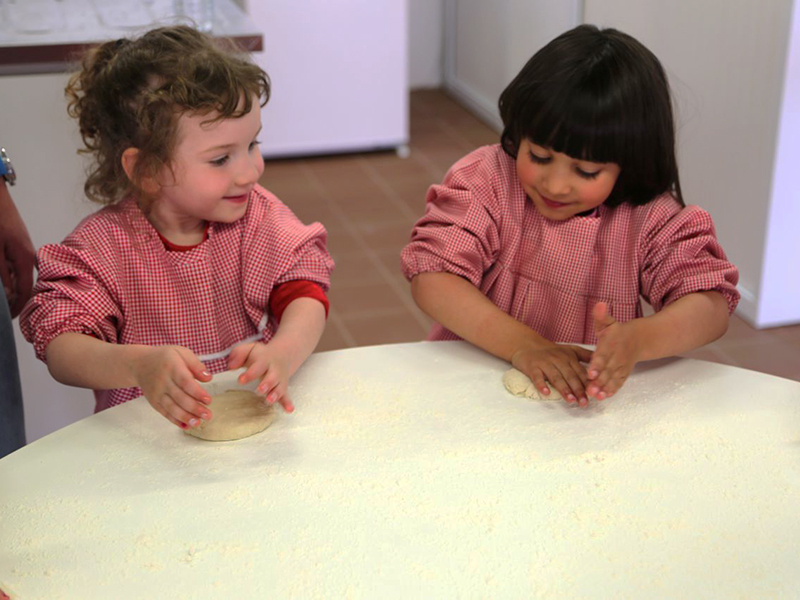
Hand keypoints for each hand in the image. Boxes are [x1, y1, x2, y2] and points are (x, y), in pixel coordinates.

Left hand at [0, 182, 34, 317]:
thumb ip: (1, 273)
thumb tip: (7, 294)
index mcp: (25, 260)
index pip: (25, 291)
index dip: (18, 307)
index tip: (10, 320)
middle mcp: (30, 257)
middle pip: (26, 285)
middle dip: (17, 301)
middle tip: (7, 315)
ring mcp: (26, 251)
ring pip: (21, 277)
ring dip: (13, 289)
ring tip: (5, 301)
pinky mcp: (19, 246)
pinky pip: (18, 267)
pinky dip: (11, 278)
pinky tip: (4, 282)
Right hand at [129, 346, 212, 428]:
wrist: (140, 364)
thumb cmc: (165, 358)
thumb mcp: (182, 352)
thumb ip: (196, 364)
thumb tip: (208, 378)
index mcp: (172, 367)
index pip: (185, 382)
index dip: (197, 393)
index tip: (208, 400)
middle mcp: (163, 381)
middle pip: (180, 397)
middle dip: (194, 408)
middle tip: (208, 415)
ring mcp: (157, 393)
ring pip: (172, 408)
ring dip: (186, 417)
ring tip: (198, 423)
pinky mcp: (154, 402)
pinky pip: (164, 413)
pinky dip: (175, 421)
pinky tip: (186, 426)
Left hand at [228, 341, 294, 412]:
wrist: (282, 355)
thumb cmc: (260, 355)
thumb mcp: (249, 349)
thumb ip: (239, 354)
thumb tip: (231, 366)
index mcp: (264, 360)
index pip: (258, 366)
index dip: (250, 374)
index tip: (241, 380)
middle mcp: (274, 370)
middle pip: (272, 377)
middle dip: (266, 384)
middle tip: (259, 390)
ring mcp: (279, 379)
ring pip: (279, 387)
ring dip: (275, 394)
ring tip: (269, 400)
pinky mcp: (282, 387)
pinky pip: (286, 395)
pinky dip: (287, 402)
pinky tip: (289, 409)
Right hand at [511, 342, 592, 405]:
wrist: (527, 344)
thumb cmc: (551, 351)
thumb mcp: (570, 350)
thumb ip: (586, 356)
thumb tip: (603, 364)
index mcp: (570, 357)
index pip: (581, 371)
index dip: (588, 383)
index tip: (595, 394)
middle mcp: (559, 359)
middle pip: (570, 376)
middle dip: (578, 389)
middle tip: (584, 402)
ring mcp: (545, 363)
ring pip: (556, 377)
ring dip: (564, 389)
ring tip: (570, 401)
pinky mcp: (532, 367)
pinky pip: (537, 377)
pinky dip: (541, 385)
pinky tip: (546, 393)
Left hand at [587, 302, 641, 399]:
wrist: (639, 339)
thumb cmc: (616, 332)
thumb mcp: (608, 322)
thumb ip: (601, 316)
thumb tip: (599, 304)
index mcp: (611, 344)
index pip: (603, 355)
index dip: (597, 364)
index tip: (591, 372)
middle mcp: (617, 357)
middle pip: (607, 370)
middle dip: (599, 380)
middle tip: (590, 389)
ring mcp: (621, 366)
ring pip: (613, 378)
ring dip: (605, 388)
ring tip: (596, 396)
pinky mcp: (624, 373)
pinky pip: (619, 382)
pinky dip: (612, 390)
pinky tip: (604, 397)